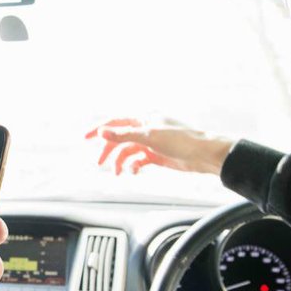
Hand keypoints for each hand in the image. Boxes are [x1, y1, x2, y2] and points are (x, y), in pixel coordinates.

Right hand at [84, 118, 234, 175]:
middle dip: (109, 150)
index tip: (85, 138)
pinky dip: (133, 166)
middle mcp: (146, 128)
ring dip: (121, 161)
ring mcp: (151, 142)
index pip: (116, 121)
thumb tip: (102, 131)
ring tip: (118, 172)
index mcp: (144, 118)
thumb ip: (124, 135)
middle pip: (120, 138)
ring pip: (128, 151)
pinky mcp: (157, 155)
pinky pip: (138, 160)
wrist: (205, 155)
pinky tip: (133, 172)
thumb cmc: (181, 140)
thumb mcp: (149, 136)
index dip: (100, 129)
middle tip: (99, 163)